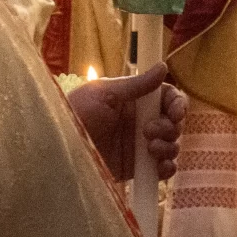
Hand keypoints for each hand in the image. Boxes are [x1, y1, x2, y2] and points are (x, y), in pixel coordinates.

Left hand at [68, 65, 185, 180]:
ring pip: (171, 145)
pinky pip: (162, 169)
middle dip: (170, 127)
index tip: (176, 112)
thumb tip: (163, 66)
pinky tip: (158, 166)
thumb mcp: (103, 94)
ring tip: (150, 148)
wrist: (59, 149)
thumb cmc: (75, 114)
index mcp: (134, 101)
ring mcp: (139, 147)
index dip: (177, 104)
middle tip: (150, 131)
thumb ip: (136, 84)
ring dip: (168, 146)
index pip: (166, 99)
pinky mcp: (136, 169)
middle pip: (173, 123)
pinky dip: (167, 168)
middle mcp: (140, 123)